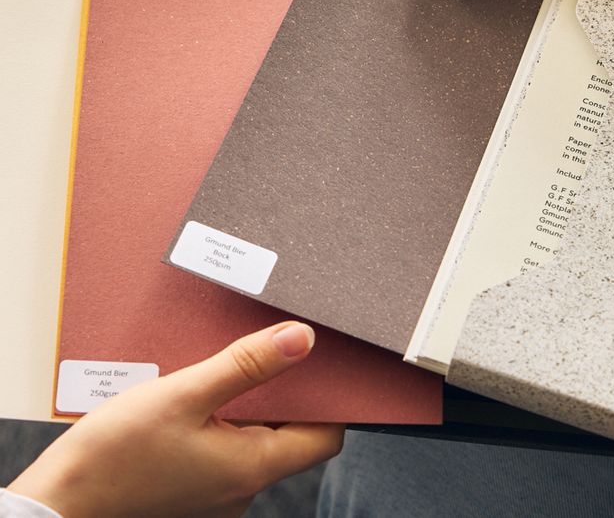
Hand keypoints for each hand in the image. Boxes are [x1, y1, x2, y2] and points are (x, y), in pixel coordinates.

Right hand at [10, 322, 343, 517]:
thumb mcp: (183, 395)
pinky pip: (225, 451)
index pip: (325, 437)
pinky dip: (222, 423)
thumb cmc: (113, 456)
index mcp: (253, 467)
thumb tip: (302, 340)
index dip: (330, 401)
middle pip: (292, 437)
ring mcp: (218, 494)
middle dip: (284, 395)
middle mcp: (243, 488)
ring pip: (255, 441)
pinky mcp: (195, 491)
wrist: (57, 504)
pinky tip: (199, 400)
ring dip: (248, 407)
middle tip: (267, 355)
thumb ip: (246, 366)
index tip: (319, 366)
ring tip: (227, 372)